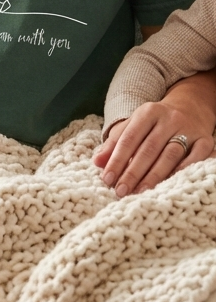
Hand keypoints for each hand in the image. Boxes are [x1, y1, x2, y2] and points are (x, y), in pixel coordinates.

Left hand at [94, 97, 215, 196]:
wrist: (189, 109)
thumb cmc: (154, 123)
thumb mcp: (133, 126)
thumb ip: (114, 143)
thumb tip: (97, 162)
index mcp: (147, 113)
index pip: (129, 138)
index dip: (117, 159)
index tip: (107, 179)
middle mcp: (169, 119)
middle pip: (148, 149)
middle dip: (133, 172)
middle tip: (121, 191)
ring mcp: (188, 129)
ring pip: (170, 155)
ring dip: (154, 176)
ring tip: (140, 192)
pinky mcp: (205, 140)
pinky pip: (196, 158)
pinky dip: (183, 171)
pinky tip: (170, 184)